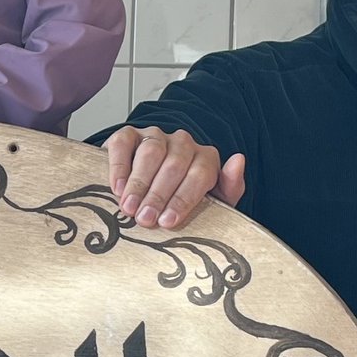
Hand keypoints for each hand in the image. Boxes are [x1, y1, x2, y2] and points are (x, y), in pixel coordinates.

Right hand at [103, 126, 246, 228]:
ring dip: (139, 183)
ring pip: (151, 152)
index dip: (183, 199)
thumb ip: (230, 187)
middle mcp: (183, 143)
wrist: (149, 195)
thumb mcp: (211, 203)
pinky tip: (117, 188)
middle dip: (158, 195)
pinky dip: (120, 166)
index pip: (200, 173)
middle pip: (174, 164)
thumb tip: (239, 160)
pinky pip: (124, 144)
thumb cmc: (181, 201)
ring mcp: (156, 136)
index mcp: (206, 158)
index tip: (168, 222)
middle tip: (145, 219)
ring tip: (129, 207)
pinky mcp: (130, 134)